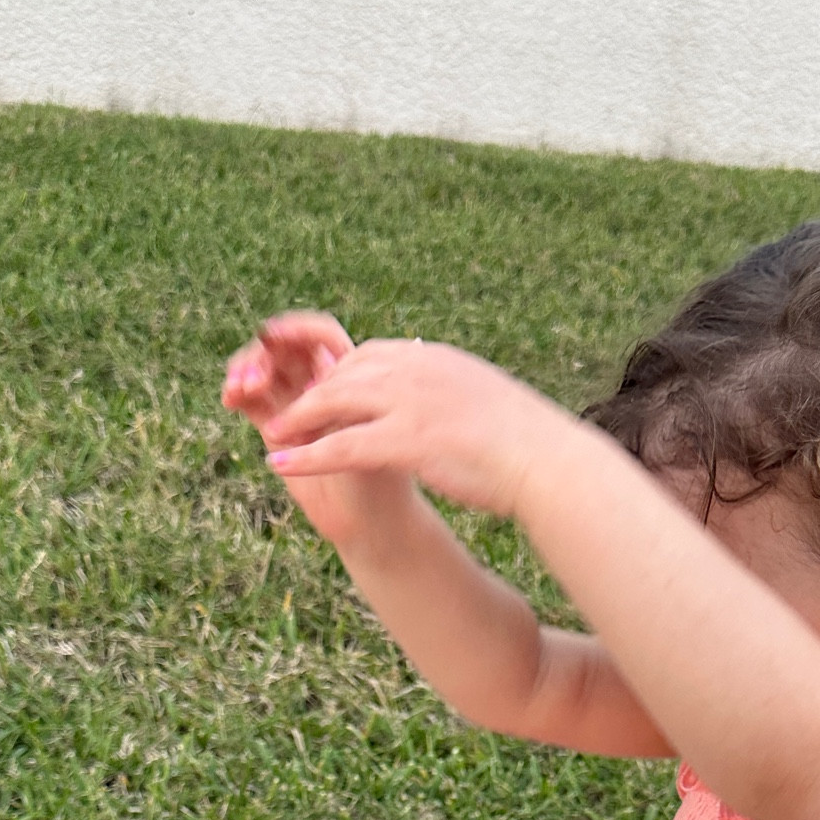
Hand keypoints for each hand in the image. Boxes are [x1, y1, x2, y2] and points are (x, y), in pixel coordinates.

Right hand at [222, 313, 413, 550]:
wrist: (371, 525)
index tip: (271, 334)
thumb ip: (346, 405)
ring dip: (247, 371)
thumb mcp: (371, 438)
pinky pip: (253, 402)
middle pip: (286, 349)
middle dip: (265, 354)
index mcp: (354, 374)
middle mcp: (322, 385)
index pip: (320, 337)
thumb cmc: (385, 481)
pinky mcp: (277, 430)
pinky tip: (230, 399)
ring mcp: (298, 406)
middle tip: (254, 379)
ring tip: (237, 389)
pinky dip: (239, 395)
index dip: (295, 329)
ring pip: (265, 372)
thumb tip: (324, 367)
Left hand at [262, 339, 567, 522]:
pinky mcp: (406, 440)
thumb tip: (456, 402)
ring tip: (272, 434)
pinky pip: (342, 446)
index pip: (370, 355)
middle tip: (284, 409)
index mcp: (435, 360)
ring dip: (298, 418)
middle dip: (310, 391)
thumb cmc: (527, 444)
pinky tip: (280, 464)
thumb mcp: (486, 403)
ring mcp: (410, 404)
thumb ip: (457, 395)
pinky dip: (307, 455)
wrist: (547, 463)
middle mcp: (417, 371)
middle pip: (344, 373)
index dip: (339, 372)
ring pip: (334, 402)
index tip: (320, 389)